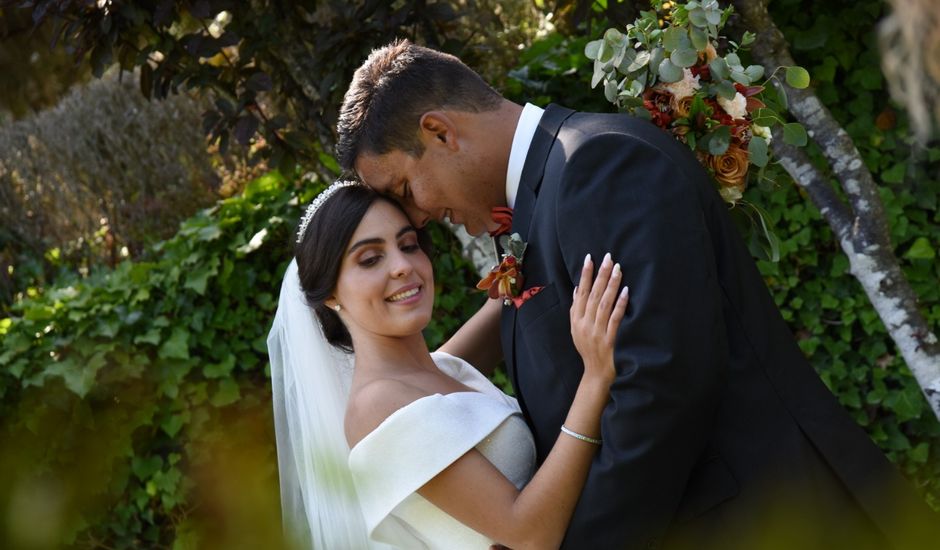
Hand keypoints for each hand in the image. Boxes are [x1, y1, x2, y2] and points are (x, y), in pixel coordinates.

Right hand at [570, 253, 628, 383]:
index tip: (589, 258)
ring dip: (610, 285)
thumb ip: (576, 309)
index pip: (580, 293)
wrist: (596, 374)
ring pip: (603, 304)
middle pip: (592, 295)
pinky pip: (615, 319)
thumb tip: (577, 288)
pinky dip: (620, 304)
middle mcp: (584, 324)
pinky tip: (626, 291)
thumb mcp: (577, 329)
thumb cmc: (588, 349)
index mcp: (576, 320)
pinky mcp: (609, 340)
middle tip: (608, 257)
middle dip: (600, 275)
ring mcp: (596, 333)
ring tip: (617, 269)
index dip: (585, 275)